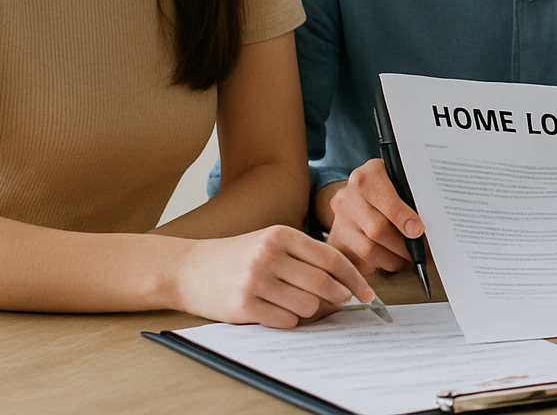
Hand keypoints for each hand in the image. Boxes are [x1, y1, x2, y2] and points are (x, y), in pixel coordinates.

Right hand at [173, 225, 372, 327]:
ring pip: (308, 305)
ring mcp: (255, 281)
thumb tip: (346, 283)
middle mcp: (269, 255)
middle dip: (341, 297)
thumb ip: (305, 257)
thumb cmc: (238, 256)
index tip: (367, 293)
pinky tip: (279, 311)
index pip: (331, 258)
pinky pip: (285, 321)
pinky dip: (290, 320)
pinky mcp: (243, 306)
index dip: (355, 278)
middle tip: (344, 302)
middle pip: (324, 283)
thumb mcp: (271, 242)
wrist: (188, 268)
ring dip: (313, 311)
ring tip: (300, 304)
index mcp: (281, 235)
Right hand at [319, 159, 422, 277]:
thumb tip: (435, 223)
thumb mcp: (398, 182)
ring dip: (394, 259)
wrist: (355, 197)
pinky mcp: (335, 242)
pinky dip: (380, 265)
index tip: (418, 230)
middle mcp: (348, 197)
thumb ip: (412, 198)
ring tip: (409, 258)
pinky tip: (393, 261)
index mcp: (367, 176)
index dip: (402, 217)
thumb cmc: (385, 189)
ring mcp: (339, 221)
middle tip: (422, 252)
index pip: (385, 198)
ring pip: (369, 249)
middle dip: (404, 245)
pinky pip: (359, 261)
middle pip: (377, 229)